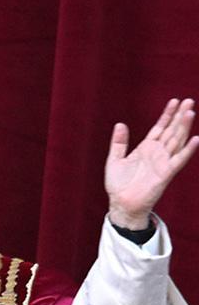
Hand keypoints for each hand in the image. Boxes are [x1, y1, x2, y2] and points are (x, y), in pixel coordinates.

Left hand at [105, 98, 198, 228]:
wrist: (121, 204)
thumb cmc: (118, 184)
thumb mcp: (114, 160)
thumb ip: (119, 142)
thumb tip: (120, 124)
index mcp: (146, 148)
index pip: (160, 127)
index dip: (167, 115)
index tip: (174, 101)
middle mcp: (157, 153)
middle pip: (172, 130)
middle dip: (180, 116)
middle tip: (189, 101)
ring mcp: (163, 162)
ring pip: (177, 141)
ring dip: (184, 127)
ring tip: (190, 112)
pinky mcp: (166, 173)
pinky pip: (179, 160)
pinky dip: (188, 150)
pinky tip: (196, 139)